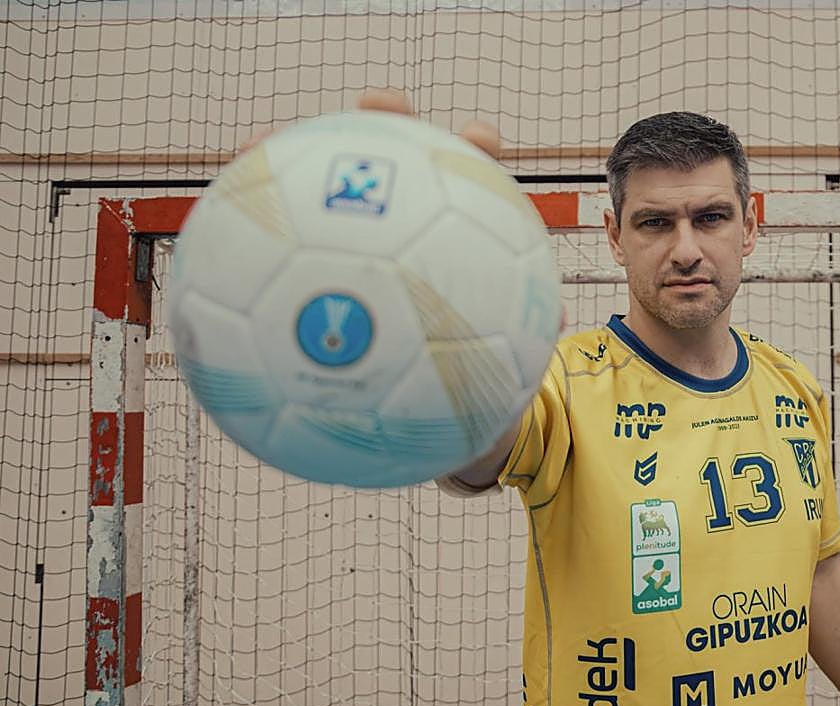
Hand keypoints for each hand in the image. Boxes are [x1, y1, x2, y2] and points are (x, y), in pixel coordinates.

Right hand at [238, 89, 568, 338]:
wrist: (413, 396)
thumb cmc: (459, 365)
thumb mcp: (493, 356)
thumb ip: (520, 330)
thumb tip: (562, 315)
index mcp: (449, 232)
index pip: (468, 173)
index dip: (475, 148)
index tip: (480, 139)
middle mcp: (399, 221)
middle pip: (392, 158)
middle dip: (387, 122)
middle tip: (381, 109)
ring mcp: (350, 236)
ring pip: (321, 184)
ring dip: (294, 158)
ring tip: (262, 147)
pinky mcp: (307, 261)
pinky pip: (274, 242)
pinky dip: (246, 225)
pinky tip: (212, 226)